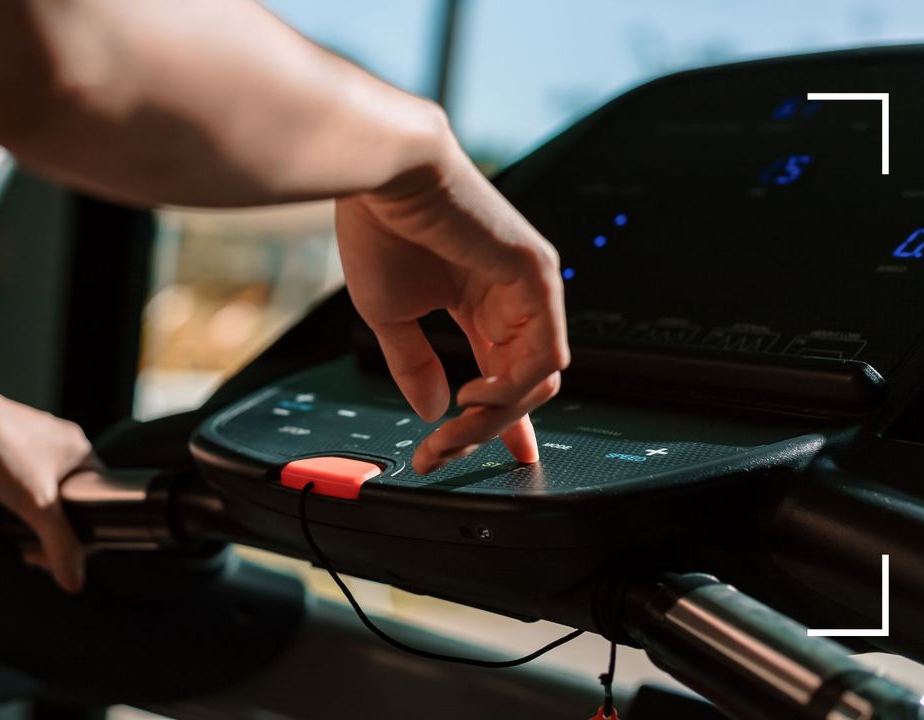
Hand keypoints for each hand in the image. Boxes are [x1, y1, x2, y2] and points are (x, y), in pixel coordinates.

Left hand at [0, 352, 95, 591]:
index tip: (66, 557)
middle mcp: (58, 445)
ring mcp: (28, 447)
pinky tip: (1, 517)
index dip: (88, 531)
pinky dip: (13, 505)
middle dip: (55, 533)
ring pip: (41, 494)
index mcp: (79, 450)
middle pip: (70, 500)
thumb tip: (75, 582)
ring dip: (32, 521)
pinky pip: (18, 486)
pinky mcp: (1, 451)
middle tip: (38, 556)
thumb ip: (59, 543)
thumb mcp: (36, 502)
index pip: (99, 497)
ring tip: (20, 543)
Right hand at [336, 135, 568, 474]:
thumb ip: (414, 365)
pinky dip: (515, 386)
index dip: (504, 420)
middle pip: (521, 384)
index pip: (506, 372)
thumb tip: (431, 411)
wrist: (382, 177)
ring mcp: (531, 286)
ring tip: (456, 427)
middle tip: (443, 452)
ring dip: (496, 415)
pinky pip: (544, 354)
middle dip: (484, 429)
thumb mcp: (391, 316)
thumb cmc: (379, 230)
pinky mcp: (538, 276)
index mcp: (482, 303)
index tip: (504, 458)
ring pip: (538, 377)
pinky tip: (476, 393)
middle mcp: (513, 297)